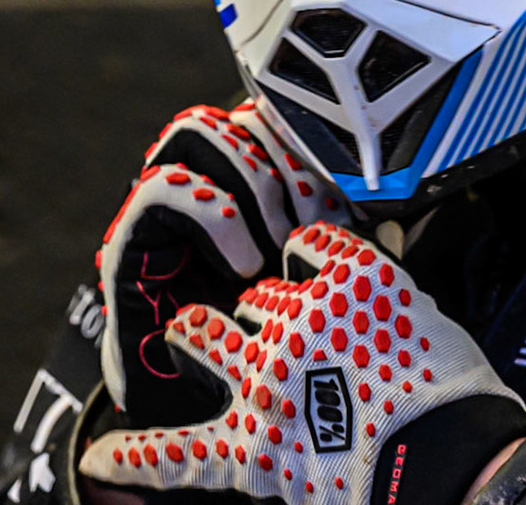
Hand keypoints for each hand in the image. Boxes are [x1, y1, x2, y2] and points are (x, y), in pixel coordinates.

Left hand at [80, 223, 525, 504]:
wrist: (454, 469)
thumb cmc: (456, 398)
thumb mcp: (426, 314)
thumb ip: (383, 284)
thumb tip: (361, 255)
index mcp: (347, 280)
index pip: (305, 244)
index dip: (306, 266)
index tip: (310, 277)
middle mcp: (296, 321)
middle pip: (254, 295)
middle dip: (257, 311)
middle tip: (278, 339)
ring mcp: (263, 381)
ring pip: (202, 330)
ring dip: (197, 335)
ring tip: (189, 340)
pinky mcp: (248, 448)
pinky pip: (176, 451)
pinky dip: (134, 456)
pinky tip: (101, 457)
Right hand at [97, 102, 347, 426]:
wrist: (208, 412)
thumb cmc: (273, 345)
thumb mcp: (322, 282)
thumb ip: (347, 242)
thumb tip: (395, 217)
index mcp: (252, 178)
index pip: (281, 116)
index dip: (319, 146)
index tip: (353, 202)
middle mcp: (206, 177)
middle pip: (243, 112)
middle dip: (290, 158)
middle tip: (319, 221)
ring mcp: (165, 202)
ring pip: (199, 128)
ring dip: (252, 178)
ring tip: (281, 239)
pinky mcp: (131, 238)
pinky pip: (163, 187)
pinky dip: (213, 215)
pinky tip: (246, 263)